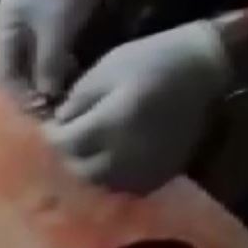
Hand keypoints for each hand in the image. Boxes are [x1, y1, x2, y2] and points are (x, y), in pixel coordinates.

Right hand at [0, 0, 113, 104]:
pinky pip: (44, 53)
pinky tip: (70, 76)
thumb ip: (48, 67)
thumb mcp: (57, 31)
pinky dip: (54, 67)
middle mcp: (9, 27)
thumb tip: (46, 100)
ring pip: (31, 63)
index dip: (21, 99)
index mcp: (4, 26)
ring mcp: (27, 24)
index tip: (44, 115)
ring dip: (44, 82)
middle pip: (14, 70)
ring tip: (64, 98)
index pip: (3, 75)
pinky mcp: (47, 22)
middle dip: (32, 92)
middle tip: (54, 112)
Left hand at [44, 21, 231, 192]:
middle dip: (66, 155)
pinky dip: (109, 176)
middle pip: (80, 171)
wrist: (200, 71)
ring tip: (84, 146)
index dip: (51, 136)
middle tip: (63, 136)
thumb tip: (57, 124)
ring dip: (86, 168)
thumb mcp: (105, 70)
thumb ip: (77, 100)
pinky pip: (124, 187)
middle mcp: (128, 156)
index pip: (65, 145)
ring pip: (101, 183)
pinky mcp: (160, 176)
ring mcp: (146, 170)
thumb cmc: (149, 60)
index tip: (46, 123)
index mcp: (111, 124)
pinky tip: (108, 156)